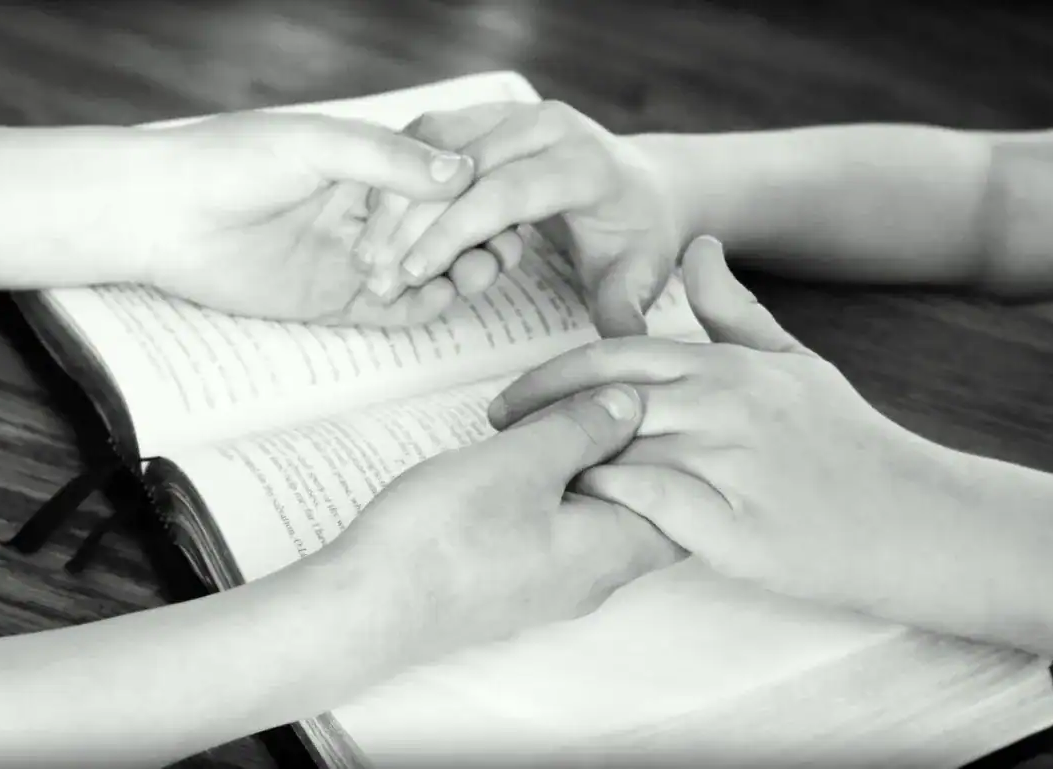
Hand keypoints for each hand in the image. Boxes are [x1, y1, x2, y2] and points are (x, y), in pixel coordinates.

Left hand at [134, 111, 475, 324]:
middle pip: (442, 231)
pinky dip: (423, 307)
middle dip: (475, 240)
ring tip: (477, 273)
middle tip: (499, 249)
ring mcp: (352, 258)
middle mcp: (366, 212)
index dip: (474, 197)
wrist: (161, 215)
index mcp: (366, 165)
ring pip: (425, 272)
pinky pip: (391, 311)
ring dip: (457, 273)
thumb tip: (461, 172)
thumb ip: (388, 160)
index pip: (439, 183)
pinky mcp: (332, 300)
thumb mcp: (317, 145)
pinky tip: (441, 297)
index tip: (501, 205)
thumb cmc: (229, 161)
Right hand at [329, 383, 685, 652]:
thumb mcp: (523, 460)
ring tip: (554, 422)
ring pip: (594, 520)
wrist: (368, 605)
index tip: (651, 402)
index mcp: (611, 551)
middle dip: (629, 454)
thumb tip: (632, 405)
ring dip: (584, 470)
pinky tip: (519, 460)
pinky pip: (556, 533)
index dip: (677, 450)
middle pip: (640, 510)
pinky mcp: (511, 584)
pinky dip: (553, 492)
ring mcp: (549, 587)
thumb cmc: (447, 535)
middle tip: (600, 402)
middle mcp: (592, 580)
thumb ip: (585, 428)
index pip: (684, 506)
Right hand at [352, 101, 682, 335]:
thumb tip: (622, 340)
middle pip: (458, 168)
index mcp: (584, 163)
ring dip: (393, 199)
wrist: (641, 185)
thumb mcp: (640, 274)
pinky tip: (375, 226)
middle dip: (409, 222)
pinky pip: (428, 139)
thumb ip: (626, 307)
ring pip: (433, 145)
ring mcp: (513, 113)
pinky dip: (397, 179)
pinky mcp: (487, 115)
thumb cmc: (637, 236)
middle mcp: (546, 126)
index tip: (412, 274)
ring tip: (366, 256)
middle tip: (372, 274)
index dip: (452, 233)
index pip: (504, 194)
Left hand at [486, 236, 956, 610]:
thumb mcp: (793, 362)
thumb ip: (734, 309)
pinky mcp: (736, 525)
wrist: (916, 519)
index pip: (612, 359)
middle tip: (492, 439)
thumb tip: (698, 246)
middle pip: (600, 401)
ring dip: (560, 466)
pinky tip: (576, 521)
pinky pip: (649, 508)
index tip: (507, 401)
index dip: (548, 378)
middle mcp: (723, 404)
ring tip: (516, 486)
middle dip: (534, 418)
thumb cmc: (846, 442)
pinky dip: (607, 508)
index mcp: (726, 365)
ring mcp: (730, 463)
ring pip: (617, 451)